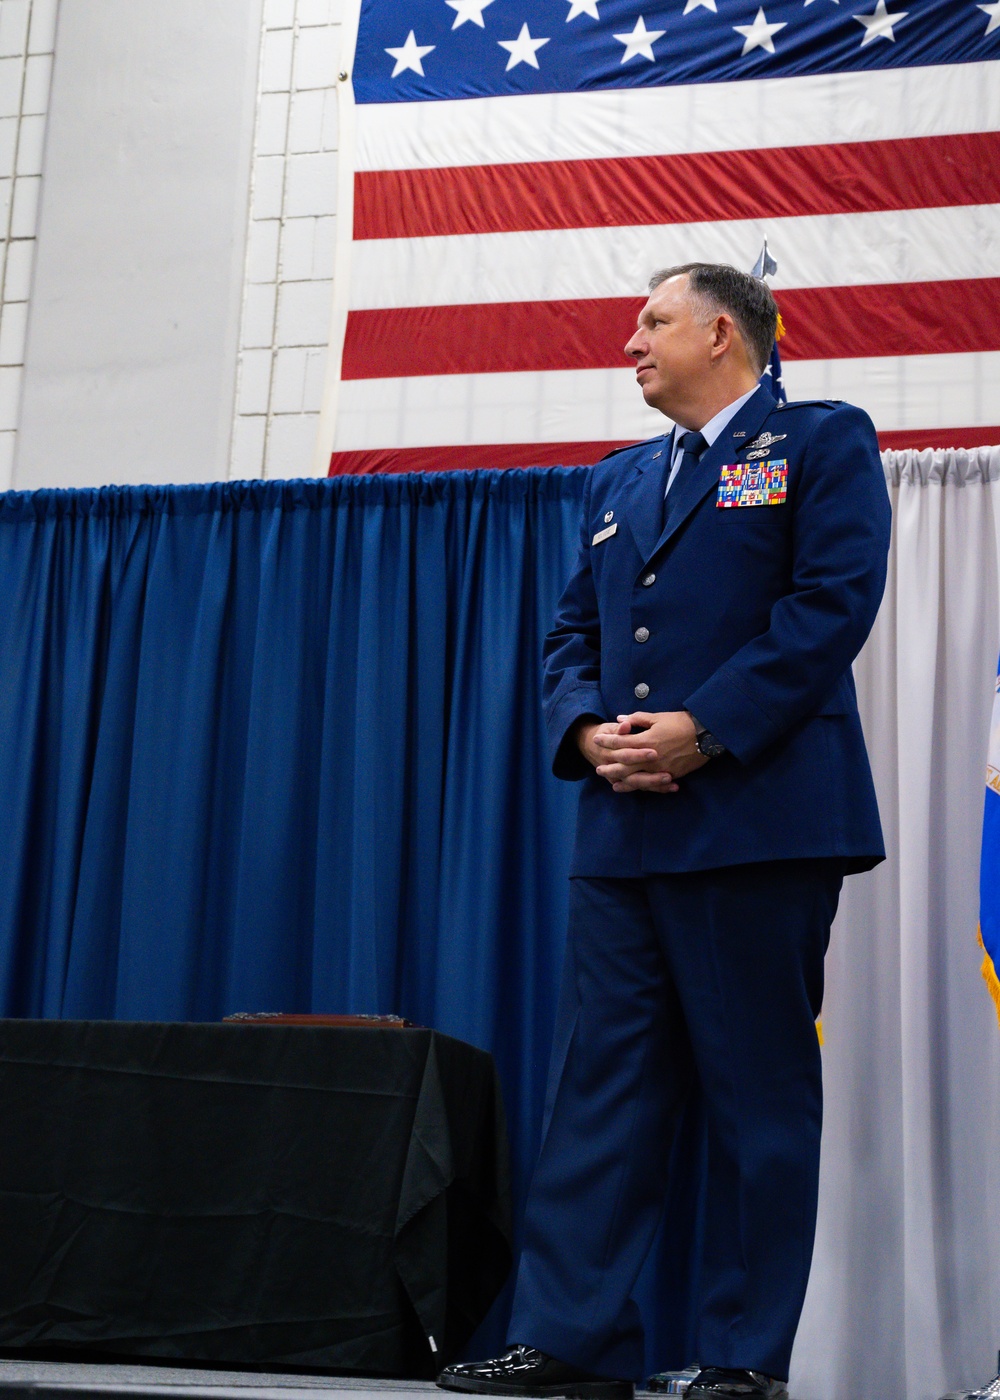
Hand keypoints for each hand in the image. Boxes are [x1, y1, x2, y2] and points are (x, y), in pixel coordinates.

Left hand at [592, 710, 708, 792]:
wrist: (706, 735)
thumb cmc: (682, 722)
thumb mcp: (659, 717)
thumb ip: (638, 719)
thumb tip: (620, 719)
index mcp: (646, 740)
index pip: (621, 742)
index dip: (607, 741)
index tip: (596, 740)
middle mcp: (650, 757)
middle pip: (624, 764)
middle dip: (609, 766)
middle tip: (598, 768)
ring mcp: (660, 768)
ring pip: (635, 777)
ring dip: (620, 779)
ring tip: (610, 781)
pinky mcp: (669, 775)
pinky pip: (650, 784)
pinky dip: (638, 786)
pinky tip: (631, 787)